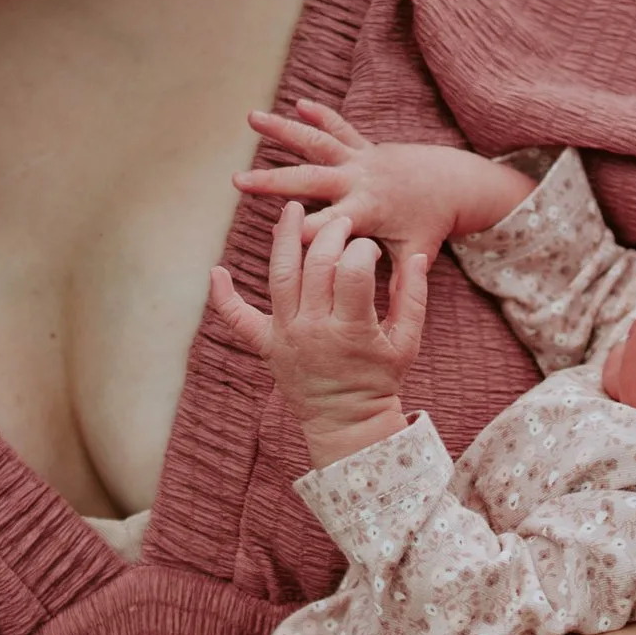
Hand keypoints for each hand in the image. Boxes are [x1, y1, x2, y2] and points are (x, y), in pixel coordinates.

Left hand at [207, 193, 428, 469]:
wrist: (347, 423)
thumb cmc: (381, 379)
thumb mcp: (407, 342)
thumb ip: (413, 297)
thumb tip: (418, 255)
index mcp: (351, 330)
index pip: (353, 272)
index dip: (363, 250)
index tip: (370, 249)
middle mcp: (314, 329)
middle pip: (317, 266)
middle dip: (331, 235)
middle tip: (341, 224)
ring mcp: (286, 335)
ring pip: (280, 276)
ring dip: (284, 239)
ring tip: (291, 211)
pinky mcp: (267, 344)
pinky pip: (237, 319)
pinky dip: (223, 296)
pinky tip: (217, 271)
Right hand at [235, 99, 529, 259]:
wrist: (454, 184)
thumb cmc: (431, 224)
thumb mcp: (415, 254)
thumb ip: (395, 279)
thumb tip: (377, 312)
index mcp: (368, 213)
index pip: (330, 228)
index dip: (307, 234)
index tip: (280, 240)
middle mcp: (360, 182)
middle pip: (311, 181)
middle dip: (275, 181)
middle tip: (240, 182)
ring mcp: (361, 160)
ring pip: (317, 143)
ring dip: (283, 130)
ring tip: (251, 119)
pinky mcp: (365, 147)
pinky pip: (340, 128)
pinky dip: (320, 114)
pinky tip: (297, 103)